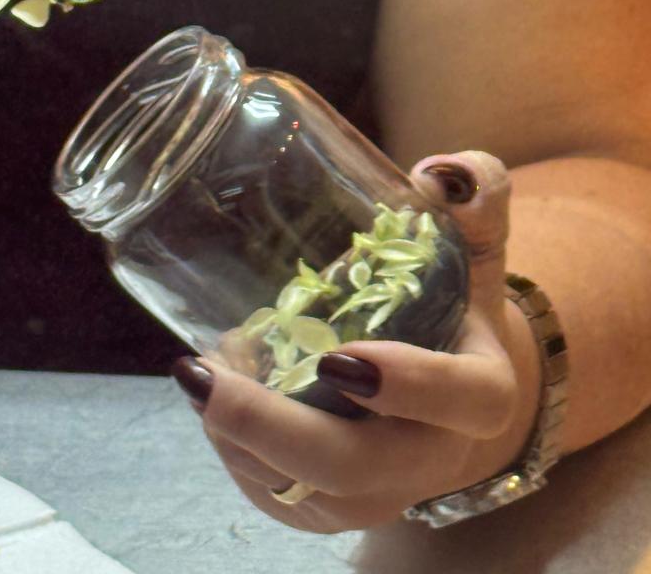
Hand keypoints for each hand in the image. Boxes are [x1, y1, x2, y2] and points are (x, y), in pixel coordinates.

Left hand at [171, 151, 541, 532]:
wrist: (448, 397)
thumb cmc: (456, 309)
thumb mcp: (476, 249)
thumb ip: (476, 194)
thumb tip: (438, 171)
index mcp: (479, 397)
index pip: (461, 402)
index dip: (407, 385)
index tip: (336, 353)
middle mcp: (430, 461)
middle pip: (353, 468)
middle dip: (269, 428)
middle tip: (203, 374)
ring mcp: (376, 495)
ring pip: (298, 490)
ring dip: (234, 433)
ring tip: (200, 369)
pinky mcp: (329, 508)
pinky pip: (273, 494)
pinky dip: (231, 447)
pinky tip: (213, 395)